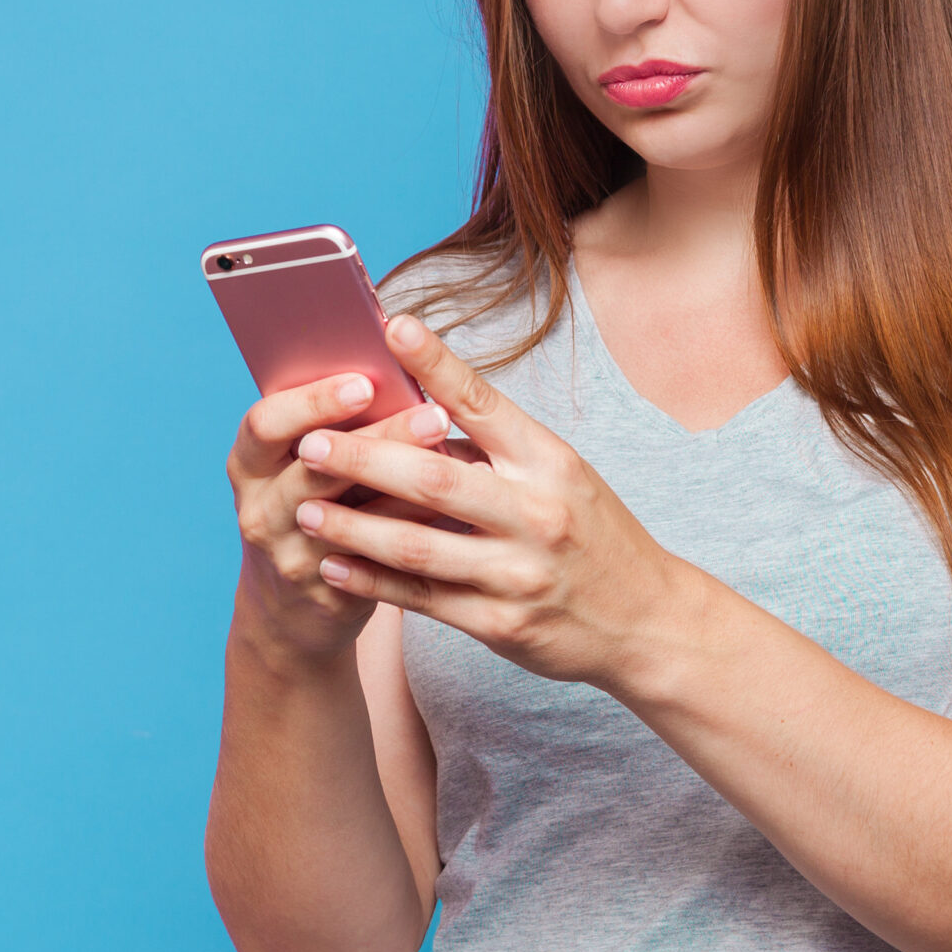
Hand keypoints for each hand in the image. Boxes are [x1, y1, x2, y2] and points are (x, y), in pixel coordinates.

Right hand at [226, 372, 485, 663]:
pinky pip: (378, 561)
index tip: (365, 381)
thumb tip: (401, 368)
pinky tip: (459, 513)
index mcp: (249, 465)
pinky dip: (418, 532)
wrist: (292, 607)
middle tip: (435, 415)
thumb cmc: (309, 505)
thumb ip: (334, 426)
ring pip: (351, 520)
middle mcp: (260, 511)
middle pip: (314, 470)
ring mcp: (291, 557)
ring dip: (408, 490)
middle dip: (379, 438)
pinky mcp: (328, 595)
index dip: (311, 401)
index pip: (264, 424)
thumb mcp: (298, 464)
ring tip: (462, 463)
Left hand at [291, 315, 695, 689]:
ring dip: (353, 526)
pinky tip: (333, 565)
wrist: (647, 621)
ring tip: (304, 508)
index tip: (392, 327)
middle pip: (435, 478)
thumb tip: (417, 412)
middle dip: (365, 457)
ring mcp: (518, 573)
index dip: (436, 364)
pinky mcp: (501, 625)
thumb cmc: (594, 536)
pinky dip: (372, 582)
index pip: (485, 403)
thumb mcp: (562, 477)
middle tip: (310, 441)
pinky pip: (422, 599)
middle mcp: (536, 513)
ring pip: (417, 546)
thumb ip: (496, 451)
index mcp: (549, 463)